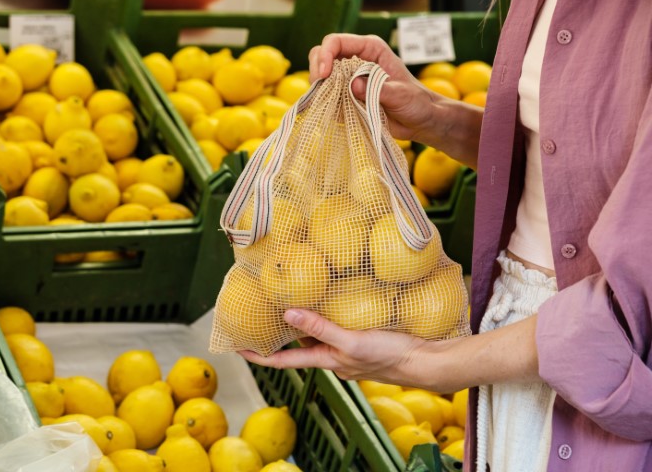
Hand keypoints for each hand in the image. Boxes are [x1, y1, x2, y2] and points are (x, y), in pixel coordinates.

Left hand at [238, 308, 434, 386]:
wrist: (424, 361)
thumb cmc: (389, 355)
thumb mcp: (351, 341)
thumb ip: (321, 327)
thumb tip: (288, 312)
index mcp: (327, 361)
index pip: (284, 361)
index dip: (259, 355)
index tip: (237, 348)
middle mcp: (334, 358)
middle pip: (300, 346)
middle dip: (281, 334)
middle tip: (262, 316)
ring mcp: (349, 350)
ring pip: (319, 336)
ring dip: (305, 323)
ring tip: (290, 301)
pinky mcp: (364, 340)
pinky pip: (337, 328)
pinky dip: (328, 317)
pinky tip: (333, 301)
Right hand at [308, 33, 435, 141]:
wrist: (420, 121)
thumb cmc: (416, 102)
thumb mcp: (400, 94)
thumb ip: (377, 88)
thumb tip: (353, 85)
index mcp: (370, 49)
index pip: (337, 42)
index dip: (325, 55)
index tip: (324, 75)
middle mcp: (357, 61)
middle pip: (323, 55)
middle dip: (317, 71)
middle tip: (320, 90)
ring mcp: (350, 79)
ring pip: (322, 77)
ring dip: (320, 90)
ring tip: (330, 104)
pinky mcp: (348, 97)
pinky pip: (328, 98)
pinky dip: (326, 105)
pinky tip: (336, 113)